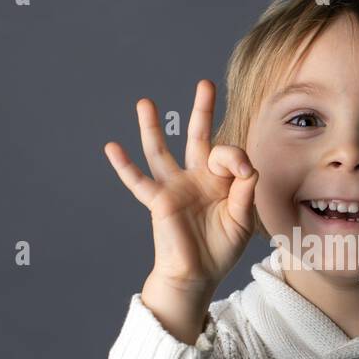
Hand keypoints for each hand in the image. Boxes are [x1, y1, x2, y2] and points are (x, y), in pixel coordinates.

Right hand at [105, 79, 258, 297]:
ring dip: (152, 127)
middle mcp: (195, 178)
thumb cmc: (221, 248)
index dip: (236, 158)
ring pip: (160, 151)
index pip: (228, 153)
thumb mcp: (242, 217)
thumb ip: (245, 189)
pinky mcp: (158, 201)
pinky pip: (137, 181)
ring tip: (145, 103)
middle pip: (197, 137)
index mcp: (219, 180)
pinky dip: (124, 166)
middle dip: (201, 111)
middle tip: (204, 84)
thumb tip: (245, 165)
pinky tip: (112, 147)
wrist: (198, 275)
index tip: (244, 173)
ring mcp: (174, 187)